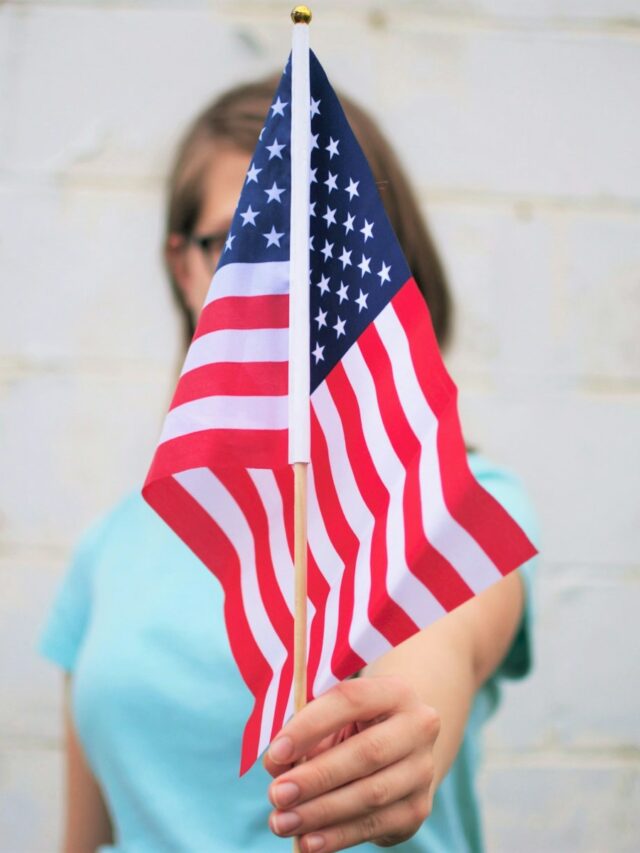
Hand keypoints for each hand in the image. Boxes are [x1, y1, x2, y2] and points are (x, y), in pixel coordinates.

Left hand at [263, 675, 439, 851]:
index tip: (276, 752)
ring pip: (371, 795)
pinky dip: (338, 836)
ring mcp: (422, 770)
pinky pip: (375, 826)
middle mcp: (418, 727)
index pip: (351, 700)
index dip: (311, 726)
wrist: (401, 749)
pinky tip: (308, 842)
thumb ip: (304, 738)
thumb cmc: (355, 728)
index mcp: (394, 692)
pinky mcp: (417, 808)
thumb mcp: (332, 720)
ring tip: (282, 822)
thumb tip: (275, 767)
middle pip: (367, 753)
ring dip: (321, 812)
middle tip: (276, 795)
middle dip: (316, 777)